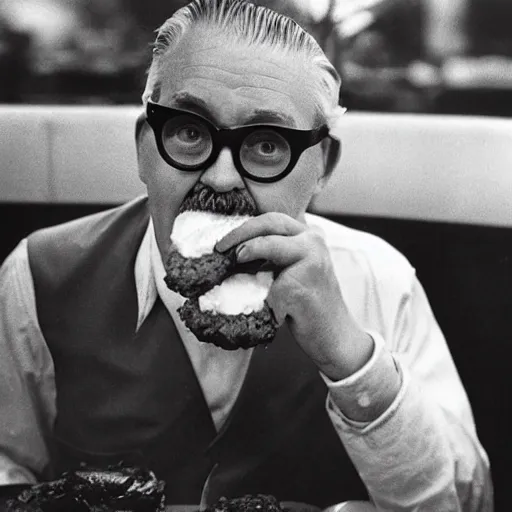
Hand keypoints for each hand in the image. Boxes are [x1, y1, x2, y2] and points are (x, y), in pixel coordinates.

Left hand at [215, 213, 373, 380]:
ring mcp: (312, 261)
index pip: (272, 220)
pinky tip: (259, 305)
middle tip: (219, 249)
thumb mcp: (292, 271)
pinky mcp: (303, 285)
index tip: (223, 242)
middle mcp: (314, 241)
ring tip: (231, 265)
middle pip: (269, 223)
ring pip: (267, 245)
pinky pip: (268, 285)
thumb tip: (231, 251)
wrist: (334, 336)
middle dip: (239, 234)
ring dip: (244, 253)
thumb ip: (272, 256)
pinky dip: (257, 294)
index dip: (244, 228)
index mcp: (310, 236)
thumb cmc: (307, 305)